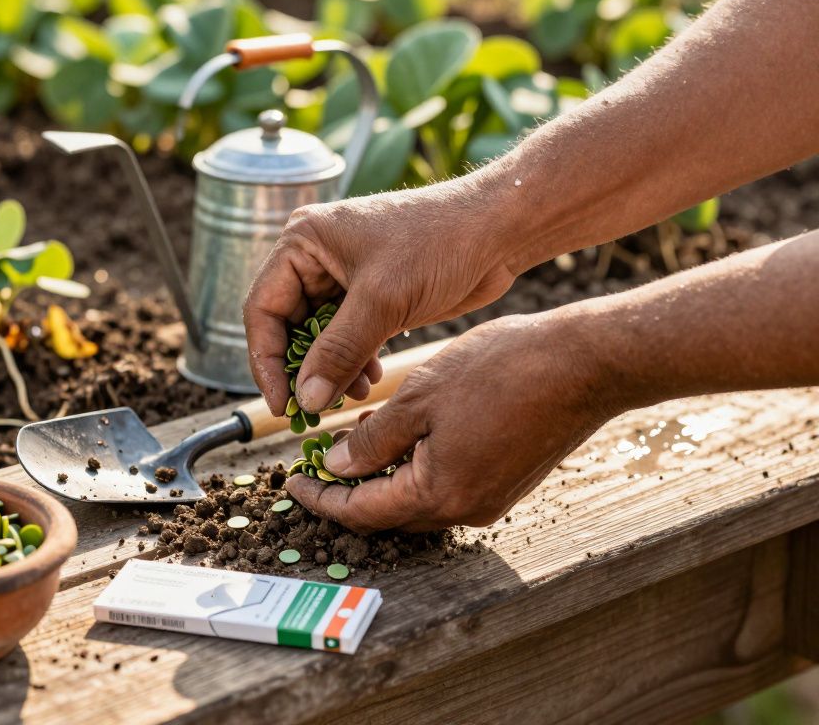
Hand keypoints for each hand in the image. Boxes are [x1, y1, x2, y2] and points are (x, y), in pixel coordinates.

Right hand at [243, 178, 519, 417]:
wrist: (499, 230)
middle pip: (286, 326)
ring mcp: (342, 276)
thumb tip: (305, 400)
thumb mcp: (383, 300)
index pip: (262, 309)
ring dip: (329, 371)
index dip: (266, 361)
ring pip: (316, 337)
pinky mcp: (371, 295)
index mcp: (303, 242)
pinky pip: (345, 338)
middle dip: (302, 369)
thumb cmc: (439, 244)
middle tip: (313, 410)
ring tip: (350, 396)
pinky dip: (352, 363)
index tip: (282, 404)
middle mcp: (315, 257)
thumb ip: (338, 352)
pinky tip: (369, 381)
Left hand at [286, 313, 616, 531]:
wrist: (587, 364)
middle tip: (314, 463)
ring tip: (349, 445)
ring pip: (416, 501)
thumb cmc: (505, 370)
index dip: (321, 499)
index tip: (291, 481)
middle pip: (388, 515)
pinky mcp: (506, 483)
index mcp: (439, 494)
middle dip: (346, 493)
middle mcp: (465, 510)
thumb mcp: (420, 396)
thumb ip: (373, 439)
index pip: (361, 512)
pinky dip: (413, 470)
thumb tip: (338, 467)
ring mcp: (490, 499)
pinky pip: (445, 487)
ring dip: (380, 479)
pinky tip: (400, 438)